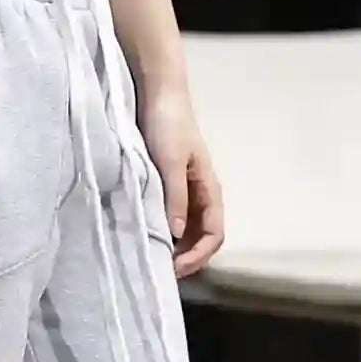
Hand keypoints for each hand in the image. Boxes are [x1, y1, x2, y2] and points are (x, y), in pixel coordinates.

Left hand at [136, 80, 223, 277]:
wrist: (157, 92)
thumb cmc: (168, 124)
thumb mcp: (170, 162)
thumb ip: (175, 198)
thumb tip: (175, 236)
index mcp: (209, 189)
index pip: (215, 234)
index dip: (198, 256)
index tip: (174, 268)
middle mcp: (200, 193)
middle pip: (201, 237)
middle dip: (187, 256)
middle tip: (159, 270)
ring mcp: (184, 189)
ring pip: (185, 229)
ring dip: (174, 246)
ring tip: (151, 256)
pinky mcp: (167, 182)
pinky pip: (169, 214)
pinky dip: (162, 229)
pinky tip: (145, 233)